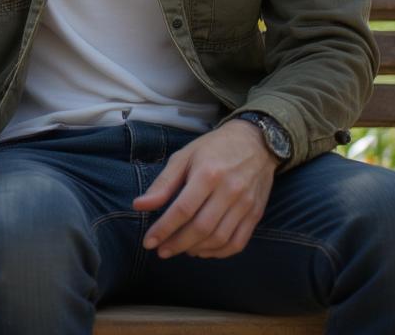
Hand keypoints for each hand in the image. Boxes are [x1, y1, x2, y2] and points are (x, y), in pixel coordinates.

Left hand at [133, 121, 277, 259]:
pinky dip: (218, 252)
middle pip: (201, 228)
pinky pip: (237, 243)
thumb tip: (139, 206)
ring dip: (196, 249)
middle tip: (161, 251)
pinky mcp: (255, 214)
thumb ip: (163, 183)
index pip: (183, 209)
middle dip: (177, 244)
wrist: (255, 143)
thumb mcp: (184, 157)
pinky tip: (202, 250)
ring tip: (180, 249)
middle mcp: (229, 191)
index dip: (164, 229)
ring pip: (219, 238)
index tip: (148, 242)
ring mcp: (245, 205)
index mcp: (208, 174)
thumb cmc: (213, 148)